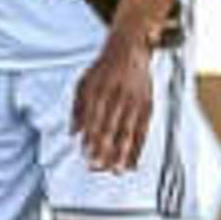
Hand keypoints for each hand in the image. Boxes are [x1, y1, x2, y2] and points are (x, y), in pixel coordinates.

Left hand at [73, 28, 156, 172]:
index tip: (86, 156)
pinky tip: (132, 162)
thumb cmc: (102, 69)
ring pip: (129, 131)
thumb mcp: (83, 83)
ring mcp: (135, 100)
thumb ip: (77, 109)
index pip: (94, 118)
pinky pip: (144, 130)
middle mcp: (118, 95)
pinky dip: (138, 147)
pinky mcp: (148, 104)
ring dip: (122, 153)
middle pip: (111, 127)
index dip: (91, 138)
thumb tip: (72, 134)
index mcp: (99, 90)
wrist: (130, 48)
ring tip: (116, 171)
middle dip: (104, 149)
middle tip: (98, 168)